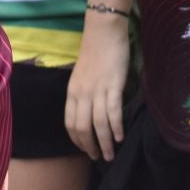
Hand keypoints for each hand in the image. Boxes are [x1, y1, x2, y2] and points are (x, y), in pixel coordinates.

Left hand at [64, 16, 129, 160]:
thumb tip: (89, 113)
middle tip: (99, 157)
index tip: (85, 149)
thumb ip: (83, 94)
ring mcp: (97, 90)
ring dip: (104, 143)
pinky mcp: (113, 86)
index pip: (70, 123)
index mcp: (72, 92)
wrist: (104, 32)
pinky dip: (115, 128)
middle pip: (82, 128)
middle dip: (90, 146)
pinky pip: (113, 112)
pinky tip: (119, 137)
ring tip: (110, 154)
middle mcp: (82, 94)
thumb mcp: (82, 76)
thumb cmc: (95, 52)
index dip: (77, 140)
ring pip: (98, 124)